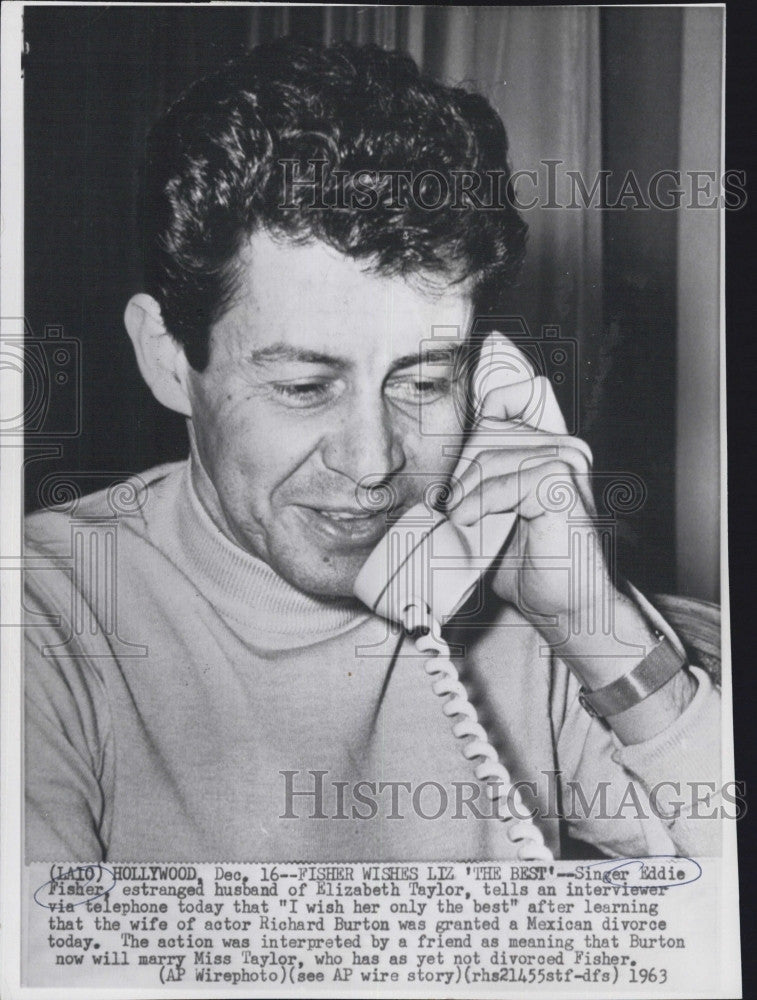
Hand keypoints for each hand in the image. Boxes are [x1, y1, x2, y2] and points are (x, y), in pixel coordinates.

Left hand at [447, 333, 612, 632]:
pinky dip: (480, 507)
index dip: (484, 378)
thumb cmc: (524, 562)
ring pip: (489, 462)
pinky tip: (473, 525)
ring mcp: (565, 460)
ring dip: (466, 499)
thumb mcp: (487, 512)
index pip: (503, 396)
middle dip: (458, 477)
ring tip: (465, 527)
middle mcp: (559, 443)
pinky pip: (503, 483)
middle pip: (482, 439)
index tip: (458, 347)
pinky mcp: (562, 484)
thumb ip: (472, 477)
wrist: (564, 607)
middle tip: (453, 512)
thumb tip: (431, 465)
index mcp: (544, 443)